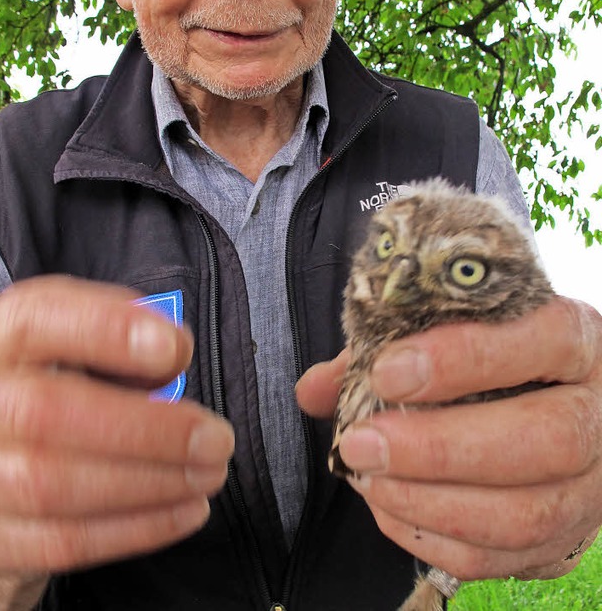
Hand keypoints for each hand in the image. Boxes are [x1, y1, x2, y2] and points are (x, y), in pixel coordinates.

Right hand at [0, 276, 233, 585]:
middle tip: (216, 437)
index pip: (35, 321)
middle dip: (148, 429)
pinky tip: (185, 509)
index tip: (175, 347)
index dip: (107, 331)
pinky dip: (137, 528)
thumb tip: (174, 352)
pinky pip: (61, 541)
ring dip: (152, 483)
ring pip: (55, 487)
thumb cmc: (44, 386)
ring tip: (210, 473)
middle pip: (47, 414)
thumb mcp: (68, 343)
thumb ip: (116, 337)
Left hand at [297, 296, 601, 581]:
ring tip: (366, 477)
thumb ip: (385, 348)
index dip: (464, 358)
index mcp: (577, 339)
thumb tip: (313, 390)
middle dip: (441, 447)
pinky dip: (436, 537)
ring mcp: (592, 485)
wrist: (562, 410)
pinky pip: (505, 557)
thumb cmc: (493, 359)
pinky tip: (388, 507)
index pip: (542, 340)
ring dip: (432, 500)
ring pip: (527, 511)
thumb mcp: (452, 330)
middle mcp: (598, 412)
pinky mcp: (565, 539)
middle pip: (545, 439)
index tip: (387, 370)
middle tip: (360, 442)